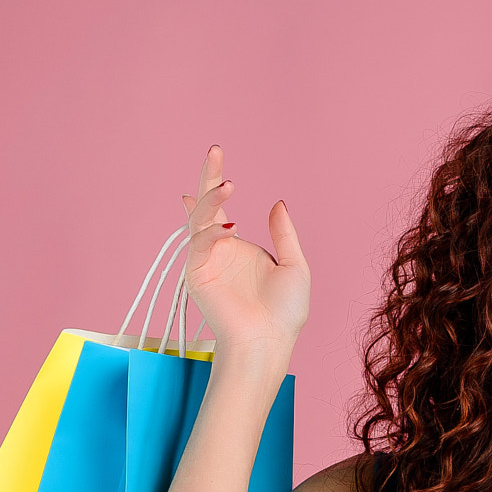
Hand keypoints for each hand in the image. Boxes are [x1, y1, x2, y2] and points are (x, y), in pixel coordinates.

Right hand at [179, 144, 310, 353]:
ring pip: (199, 219)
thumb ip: (283, 234)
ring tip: (229, 185)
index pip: (221, 208)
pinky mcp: (196, 274)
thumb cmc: (284, 311)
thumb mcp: (294, 265)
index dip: (215, 183)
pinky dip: (211, 232)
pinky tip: (230, 228)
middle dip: (208, 177)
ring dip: (212, 200)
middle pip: (205, 205)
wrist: (270, 341)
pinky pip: (199, 244)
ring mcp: (205, 260)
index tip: (216, 154)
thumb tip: (277, 203)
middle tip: (215, 151)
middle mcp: (218, 249)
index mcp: (237, 245)